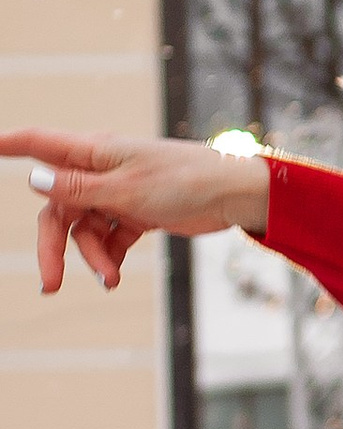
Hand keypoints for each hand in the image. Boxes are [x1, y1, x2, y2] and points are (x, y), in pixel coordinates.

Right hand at [1, 127, 268, 293]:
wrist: (233, 197)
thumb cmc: (183, 180)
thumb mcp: (125, 189)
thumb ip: (78, 188)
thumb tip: (34, 180)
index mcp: (93, 153)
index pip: (40, 144)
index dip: (12, 145)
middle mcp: (101, 170)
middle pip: (58, 207)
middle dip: (54, 246)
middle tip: (50, 284)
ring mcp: (119, 193)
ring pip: (85, 229)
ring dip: (92, 257)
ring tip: (110, 279)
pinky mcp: (137, 213)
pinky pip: (110, 239)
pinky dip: (110, 257)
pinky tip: (115, 277)